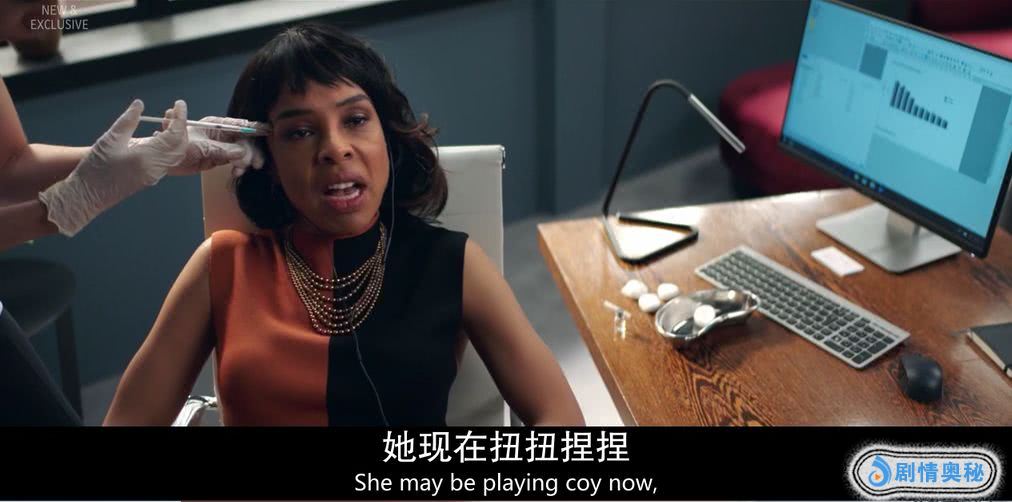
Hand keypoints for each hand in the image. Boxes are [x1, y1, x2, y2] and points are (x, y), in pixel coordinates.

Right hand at [38, 99, 184, 235]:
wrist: (88, 195)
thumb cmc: (96, 168)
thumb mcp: (110, 139)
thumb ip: (128, 120)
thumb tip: (139, 105)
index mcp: (148, 157)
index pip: (175, 135)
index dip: (180, 118)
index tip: (179, 104)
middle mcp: (156, 168)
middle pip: (181, 145)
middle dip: (181, 126)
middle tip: (172, 111)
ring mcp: (155, 175)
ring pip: (177, 154)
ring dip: (176, 136)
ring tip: (166, 121)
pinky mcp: (151, 178)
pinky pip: (168, 160)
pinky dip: (170, 146)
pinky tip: (158, 137)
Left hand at [159, 114, 266, 176]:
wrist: (163, 161)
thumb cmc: (176, 145)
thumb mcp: (200, 146)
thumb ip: (221, 149)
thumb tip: (242, 152)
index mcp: (215, 125)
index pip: (238, 125)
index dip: (252, 129)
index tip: (267, 133)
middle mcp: (220, 135)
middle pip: (243, 140)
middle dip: (250, 151)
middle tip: (253, 163)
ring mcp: (220, 147)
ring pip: (241, 152)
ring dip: (245, 161)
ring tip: (241, 169)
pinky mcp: (218, 159)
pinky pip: (234, 162)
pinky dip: (238, 167)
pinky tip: (237, 171)